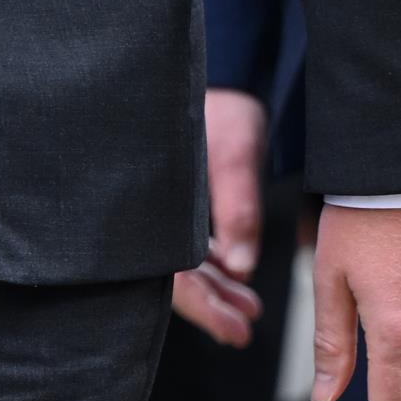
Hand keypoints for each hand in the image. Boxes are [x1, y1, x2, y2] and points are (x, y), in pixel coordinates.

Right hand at [171, 88, 268, 346]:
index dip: (203, 308)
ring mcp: (160, 204)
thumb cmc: (219, 106)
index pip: (171, 274)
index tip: (236, 332)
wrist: (217, 68)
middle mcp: (150, 208)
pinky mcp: (172, 197)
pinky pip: (185, 239)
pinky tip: (236, 274)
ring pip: (181, 259)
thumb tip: (242, 267)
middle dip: (211, 304)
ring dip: (215, 285)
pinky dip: (211, 260)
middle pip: (172, 273)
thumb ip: (238, 211)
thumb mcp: (235, 156)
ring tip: (250, 309)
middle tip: (244, 330)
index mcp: (153, 203)